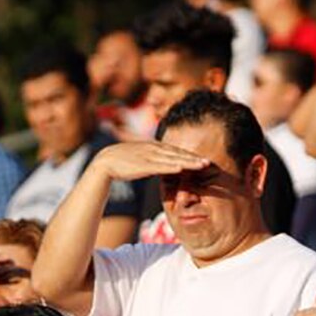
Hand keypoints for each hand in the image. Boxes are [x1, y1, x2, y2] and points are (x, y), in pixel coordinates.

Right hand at [87, 141, 209, 182]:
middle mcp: (154, 149)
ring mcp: (149, 156)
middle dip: (195, 158)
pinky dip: (172, 166)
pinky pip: (160, 165)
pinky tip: (183, 168)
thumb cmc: (122, 163)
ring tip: (203, 165)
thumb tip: (163, 168)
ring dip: (189, 162)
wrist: (105, 162)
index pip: (176, 151)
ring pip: (173, 158)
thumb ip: (153, 162)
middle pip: (178, 153)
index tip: (203, 161)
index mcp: (154, 148)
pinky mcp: (143, 164)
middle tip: (210, 162)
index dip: (191, 155)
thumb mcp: (141, 159)